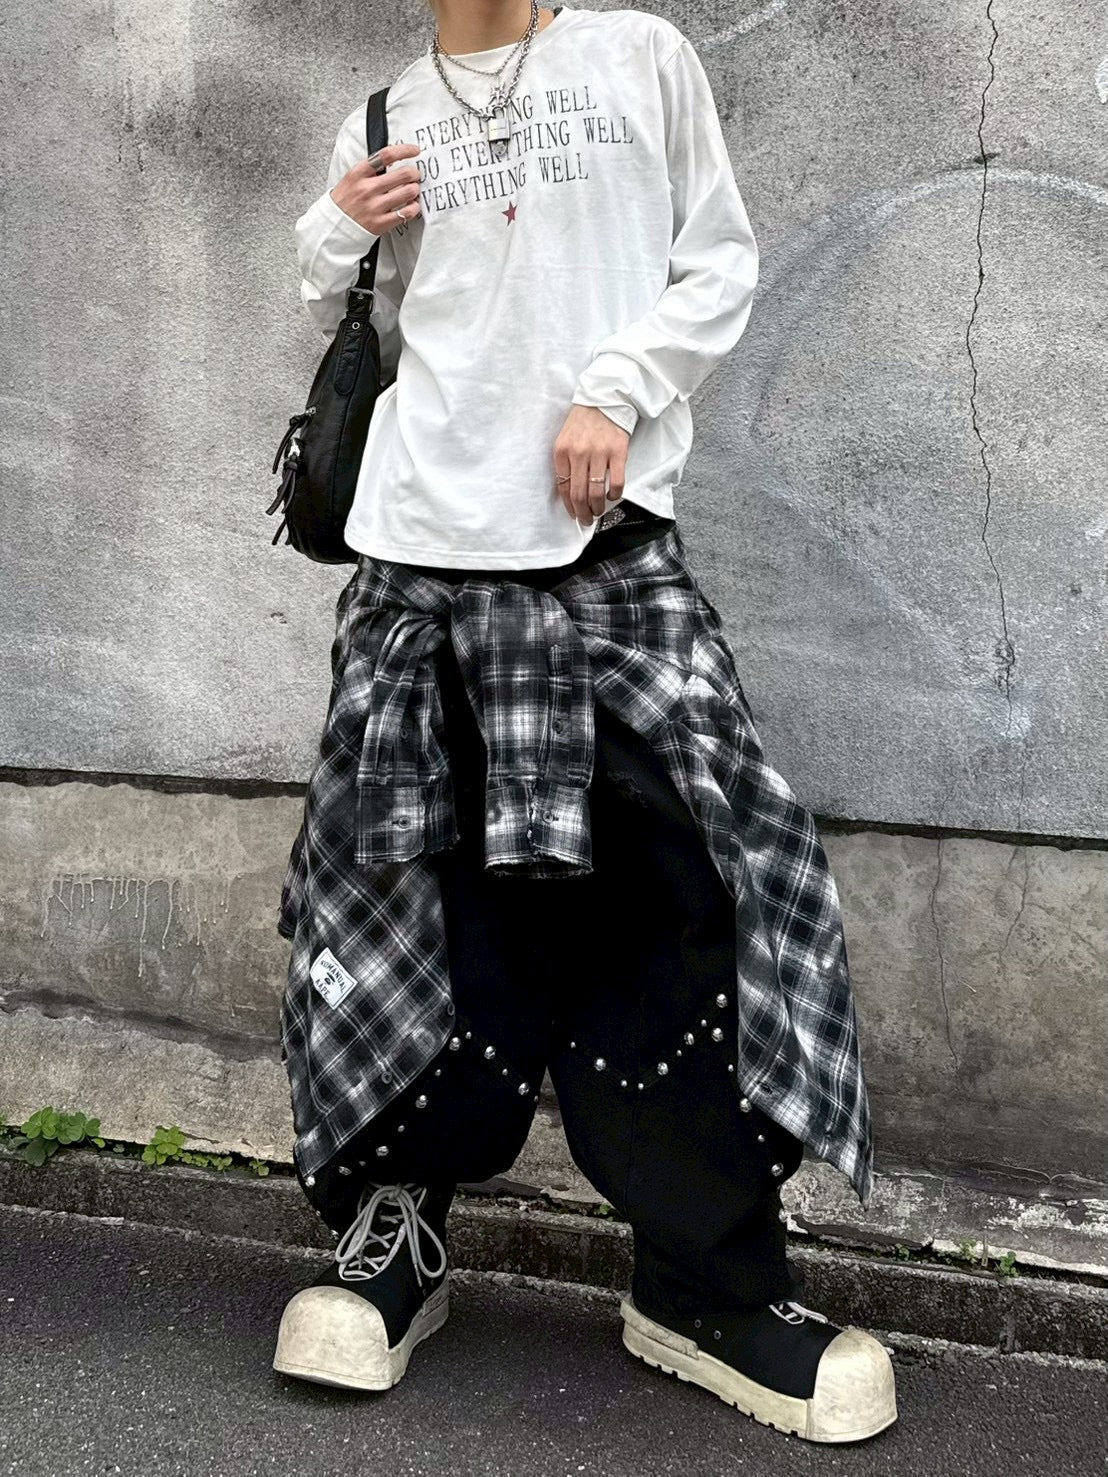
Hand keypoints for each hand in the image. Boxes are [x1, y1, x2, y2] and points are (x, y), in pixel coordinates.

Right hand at [330, 143, 422, 235]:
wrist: (334, 225)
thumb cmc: (345, 200)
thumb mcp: (352, 178)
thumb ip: (371, 169)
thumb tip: (394, 160)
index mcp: (359, 174)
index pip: (386, 155)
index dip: (405, 150)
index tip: (415, 150)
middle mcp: (367, 189)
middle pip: (403, 174)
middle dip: (414, 173)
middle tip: (415, 175)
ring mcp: (374, 207)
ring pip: (409, 192)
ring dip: (415, 189)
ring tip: (413, 190)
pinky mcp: (381, 223)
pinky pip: (406, 213)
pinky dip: (414, 207)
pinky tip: (412, 205)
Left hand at [553, 406, 629, 525]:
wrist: (606, 398)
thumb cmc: (585, 420)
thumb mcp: (566, 438)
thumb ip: (566, 462)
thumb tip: (570, 492)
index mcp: (562, 451)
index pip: (563, 488)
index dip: (569, 507)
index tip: (574, 515)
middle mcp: (579, 453)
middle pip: (579, 495)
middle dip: (583, 513)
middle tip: (587, 520)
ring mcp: (599, 452)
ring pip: (596, 492)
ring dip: (597, 508)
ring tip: (598, 512)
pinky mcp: (618, 451)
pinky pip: (616, 482)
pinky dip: (614, 494)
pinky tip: (612, 496)